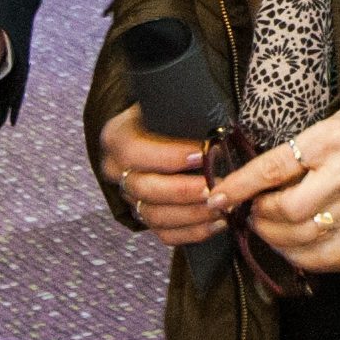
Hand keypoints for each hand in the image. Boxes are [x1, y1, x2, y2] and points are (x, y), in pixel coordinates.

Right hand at [97, 104, 223, 247]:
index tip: (202, 154)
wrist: (157, 132)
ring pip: (154, 216)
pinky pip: (164, 234)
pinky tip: (218, 223)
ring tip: (223, 208)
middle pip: (144, 189)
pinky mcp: (144, 217)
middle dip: (183, 191)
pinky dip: (193, 232)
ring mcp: (128, 197)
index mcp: (117, 138)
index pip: (135, 151)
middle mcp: (116, 171)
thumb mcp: (168, 106)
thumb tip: (215, 130)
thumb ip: (183, 114)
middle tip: (215, 188)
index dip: (168, 156)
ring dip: (192, 215)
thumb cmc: (169, 115)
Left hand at [207, 106, 339, 272]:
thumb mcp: (324, 128)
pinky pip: (326, 257)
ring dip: (274, 238)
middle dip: (260, 217)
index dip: (240, 186)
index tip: (217, 197)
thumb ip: (292, 152)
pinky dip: (300, 257)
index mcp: (329, 141)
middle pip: (288, 209)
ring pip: (303, 237)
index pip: (273, 168)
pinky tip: (290, 247)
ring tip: (266, 228)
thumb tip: (249, 181)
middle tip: (251, 214)